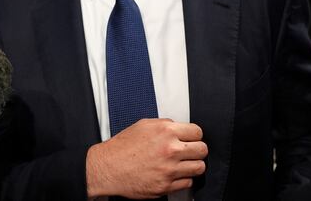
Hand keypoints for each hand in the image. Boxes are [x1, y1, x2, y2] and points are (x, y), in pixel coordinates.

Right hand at [86, 118, 207, 198]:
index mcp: (165, 131)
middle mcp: (170, 150)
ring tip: (184, 164)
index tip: (192, 139)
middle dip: (197, 150)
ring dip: (193, 166)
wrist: (107, 168)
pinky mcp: (166, 186)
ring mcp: (169, 169)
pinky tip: (174, 174)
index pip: (197, 132)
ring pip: (199, 168)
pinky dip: (183, 179)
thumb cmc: (122, 148)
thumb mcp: (143, 125)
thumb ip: (164, 125)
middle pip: (202, 150)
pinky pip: (188, 183)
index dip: (195, 136)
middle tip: (190, 152)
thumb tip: (178, 128)